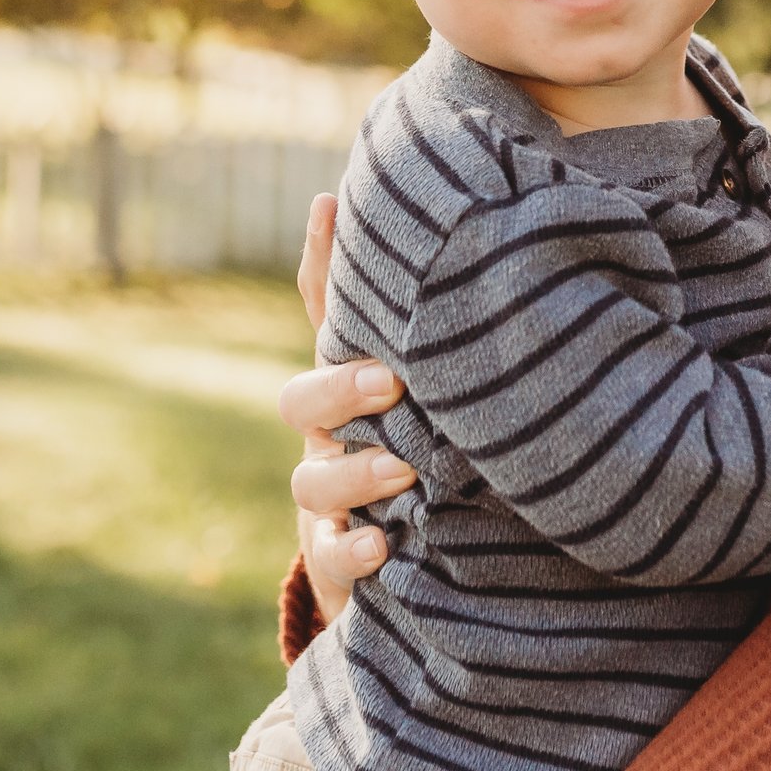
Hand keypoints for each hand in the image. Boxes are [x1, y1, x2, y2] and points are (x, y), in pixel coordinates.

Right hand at [284, 192, 410, 618]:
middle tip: (390, 382)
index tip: (328, 204)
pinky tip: (385, 542)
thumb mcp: (444, 390)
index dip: (320, 260)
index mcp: (353, 388)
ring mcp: (330, 502)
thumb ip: (452, 323)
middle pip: (301, 401)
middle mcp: (331, 438)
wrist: (416, 566)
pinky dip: (355, 550)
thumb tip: (469, 226)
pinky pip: (333, 558)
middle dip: (339, 388)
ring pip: (311, 483)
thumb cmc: (434, 458)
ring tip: (402, 470)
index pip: (326, 314)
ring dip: (353, 473)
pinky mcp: (341, 561)